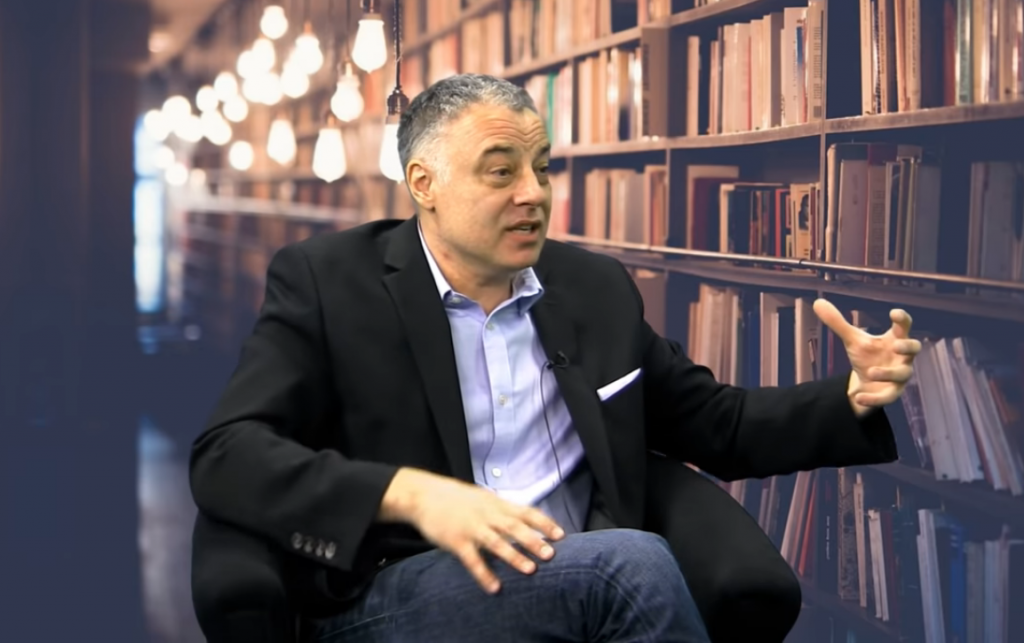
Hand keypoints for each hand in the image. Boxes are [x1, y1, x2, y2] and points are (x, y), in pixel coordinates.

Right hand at [379, 468, 564, 593]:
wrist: (424, 495)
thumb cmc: (457, 499)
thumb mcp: (484, 498)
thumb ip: (503, 511)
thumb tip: (527, 522)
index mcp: (496, 504)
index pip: (525, 512)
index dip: (544, 523)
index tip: (561, 534)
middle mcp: (487, 515)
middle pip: (514, 527)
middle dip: (533, 541)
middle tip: (551, 554)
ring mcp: (472, 528)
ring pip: (496, 543)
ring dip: (514, 557)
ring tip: (530, 570)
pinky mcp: (456, 541)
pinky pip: (472, 560)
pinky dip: (483, 574)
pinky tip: (494, 588)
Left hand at [812, 298, 921, 414]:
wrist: (865, 383)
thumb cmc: (866, 356)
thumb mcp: (852, 339)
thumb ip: (837, 322)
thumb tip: (817, 302)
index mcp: (895, 339)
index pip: (903, 326)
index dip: (902, 319)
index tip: (894, 312)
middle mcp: (902, 356)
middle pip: (914, 348)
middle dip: (908, 347)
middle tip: (896, 345)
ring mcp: (900, 375)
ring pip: (902, 374)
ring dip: (888, 373)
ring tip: (870, 372)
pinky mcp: (893, 392)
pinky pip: (888, 397)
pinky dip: (874, 398)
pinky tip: (859, 397)